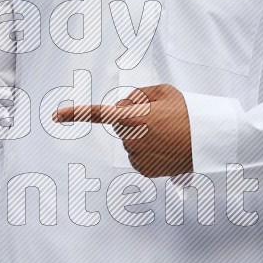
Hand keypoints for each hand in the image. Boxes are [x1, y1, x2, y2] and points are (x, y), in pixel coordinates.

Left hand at [52, 83, 192, 178]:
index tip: (55, 116)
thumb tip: (123, 107)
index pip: (98, 114)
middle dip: (133, 118)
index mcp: (134, 117)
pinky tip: (164, 148)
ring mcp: (136, 157)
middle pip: (120, 124)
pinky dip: (147, 151)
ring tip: (167, 134)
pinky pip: (137, 156)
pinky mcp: (143, 170)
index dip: (75, 114)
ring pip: (129, 141)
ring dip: (142, 136)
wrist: (208, 142)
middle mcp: (131, 139)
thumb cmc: (187, 113)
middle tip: (160, 118)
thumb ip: (137, 95)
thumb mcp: (164, 92)